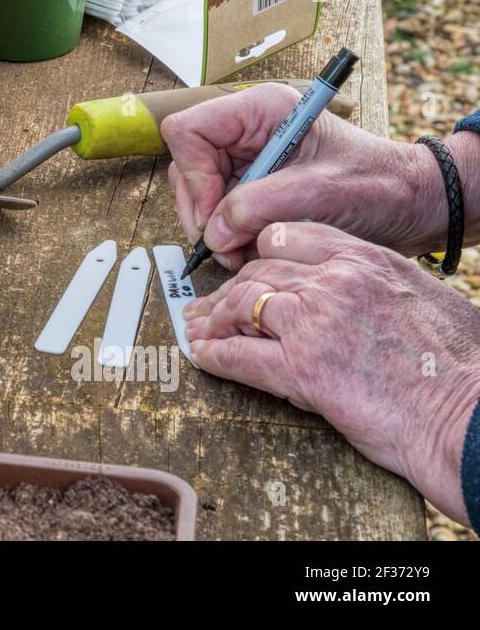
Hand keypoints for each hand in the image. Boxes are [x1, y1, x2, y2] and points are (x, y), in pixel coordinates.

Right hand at [161, 82, 441, 271]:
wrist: (409, 204)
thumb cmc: (377, 186)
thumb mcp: (317, 193)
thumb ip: (257, 208)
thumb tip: (213, 233)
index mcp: (260, 111)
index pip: (189, 131)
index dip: (194, 174)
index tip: (215, 214)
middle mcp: (247, 130)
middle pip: (187, 166)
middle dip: (201, 210)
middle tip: (226, 246)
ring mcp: (247, 158)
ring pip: (197, 192)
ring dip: (213, 228)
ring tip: (241, 253)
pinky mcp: (252, 184)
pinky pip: (217, 210)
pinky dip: (226, 235)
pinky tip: (249, 249)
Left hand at [185, 222, 479, 525]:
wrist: (469, 415)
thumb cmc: (458, 366)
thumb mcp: (420, 299)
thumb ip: (374, 286)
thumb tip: (349, 294)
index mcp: (366, 259)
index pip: (288, 235)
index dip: (260, 255)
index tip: (248, 270)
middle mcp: (335, 281)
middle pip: (258, 271)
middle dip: (228, 290)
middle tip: (209, 306)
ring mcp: (315, 323)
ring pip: (241, 305)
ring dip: (214, 320)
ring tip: (199, 331)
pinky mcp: (302, 369)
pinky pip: (239, 356)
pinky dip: (214, 356)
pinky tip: (203, 358)